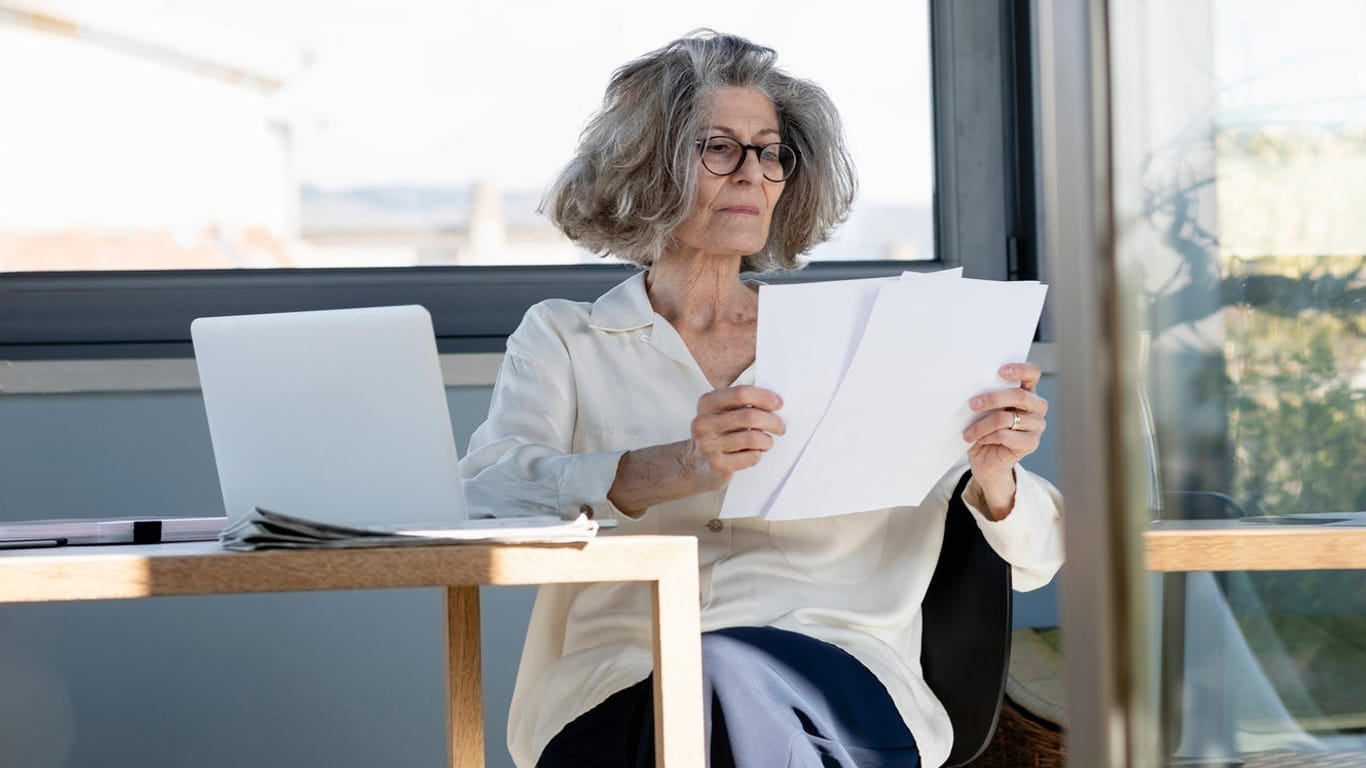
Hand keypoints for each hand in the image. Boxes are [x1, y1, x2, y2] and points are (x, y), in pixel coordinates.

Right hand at [686, 386, 784, 490]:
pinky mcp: (717, 464)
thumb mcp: (722, 412)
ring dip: (767, 440)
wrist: (697, 464)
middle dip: (772, 421)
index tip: (778, 403)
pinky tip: (754, 453)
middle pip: (749, 416)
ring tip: (766, 442)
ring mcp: (708, 445)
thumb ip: (742, 403)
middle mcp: (703, 423)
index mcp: (706, 403)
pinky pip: (751, 457)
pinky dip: (758, 454)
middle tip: (780, 426)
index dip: (764, 397)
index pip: (740, 393)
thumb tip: (774, 402)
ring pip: (753, 438)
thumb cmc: (718, 434)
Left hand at [962, 362, 1047, 515]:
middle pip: (1019, 395)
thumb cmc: (984, 430)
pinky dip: (987, 437)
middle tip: (972, 404)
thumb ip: (985, 396)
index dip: (1020, 369)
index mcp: (1026, 392)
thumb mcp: (983, 410)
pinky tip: (979, 440)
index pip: (1032, 373)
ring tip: (968, 432)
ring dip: (982, 424)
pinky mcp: (1031, 443)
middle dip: (992, 398)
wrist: (986, 461)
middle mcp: (1036, 407)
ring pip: (1007, 418)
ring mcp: (1037, 425)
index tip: (1000, 371)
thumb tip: (971, 385)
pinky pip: (1006, 435)